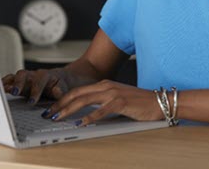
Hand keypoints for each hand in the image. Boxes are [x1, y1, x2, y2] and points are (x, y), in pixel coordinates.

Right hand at [2, 68, 78, 104]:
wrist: (62, 79)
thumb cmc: (62, 84)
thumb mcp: (65, 88)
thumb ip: (60, 90)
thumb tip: (56, 92)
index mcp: (45, 75)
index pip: (38, 82)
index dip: (35, 91)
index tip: (32, 101)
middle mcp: (33, 74)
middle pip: (23, 75)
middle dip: (18, 84)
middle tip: (15, 93)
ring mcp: (26, 77)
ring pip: (15, 76)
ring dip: (8, 83)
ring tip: (1, 91)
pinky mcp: (20, 82)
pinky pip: (10, 80)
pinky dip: (4, 84)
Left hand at [45, 80, 164, 125]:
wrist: (159, 102)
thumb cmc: (139, 103)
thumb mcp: (117, 99)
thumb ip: (102, 102)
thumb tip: (84, 113)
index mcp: (104, 84)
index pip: (78, 91)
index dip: (63, 99)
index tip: (52, 108)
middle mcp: (106, 86)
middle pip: (77, 94)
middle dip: (60, 104)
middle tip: (49, 114)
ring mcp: (113, 93)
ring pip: (85, 100)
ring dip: (69, 109)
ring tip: (59, 117)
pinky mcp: (121, 102)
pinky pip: (101, 110)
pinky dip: (89, 117)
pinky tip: (81, 123)